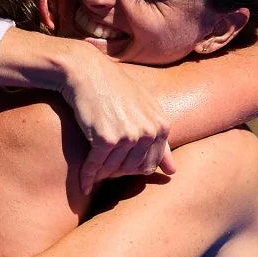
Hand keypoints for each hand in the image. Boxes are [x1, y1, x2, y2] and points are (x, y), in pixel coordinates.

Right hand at [58, 47, 176, 193]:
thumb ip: (161, 140)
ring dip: (101, 175)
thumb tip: (173, 172)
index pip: (150, 163)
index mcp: (162, 125)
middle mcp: (149, 132)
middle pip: (132, 169)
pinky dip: (88, 177)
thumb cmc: (115, 88)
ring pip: (114, 169)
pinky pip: (96, 166)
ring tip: (92, 172)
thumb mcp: (146, 109)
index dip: (132, 168)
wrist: (87, 72)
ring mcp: (129, 136)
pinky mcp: (106, 139)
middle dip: (117, 172)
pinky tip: (84, 184)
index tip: (119, 165)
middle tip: (103, 168)